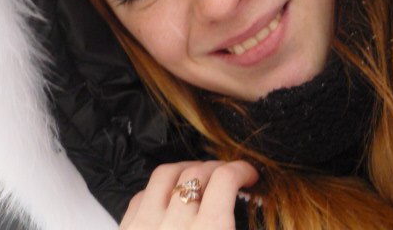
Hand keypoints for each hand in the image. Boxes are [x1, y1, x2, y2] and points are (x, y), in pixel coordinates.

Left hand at [119, 160, 258, 229]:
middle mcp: (176, 226)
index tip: (250, 175)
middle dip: (216, 168)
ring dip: (186, 170)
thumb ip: (240, 225)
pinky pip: (141, 195)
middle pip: (197, 172)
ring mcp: (145, 228)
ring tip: (198, 178)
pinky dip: (158, 189)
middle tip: (227, 177)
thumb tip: (251, 202)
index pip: (224, 179)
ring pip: (166, 174)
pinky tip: (169, 197)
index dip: (242, 169)